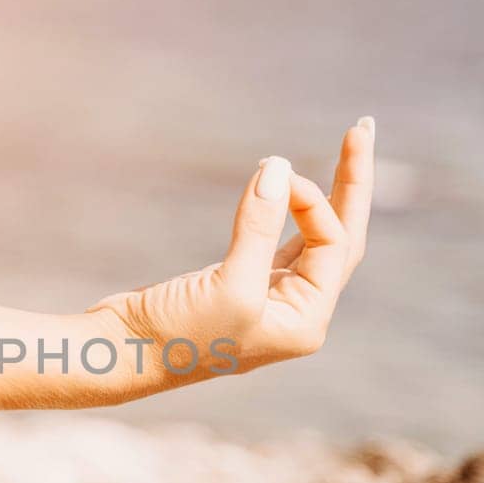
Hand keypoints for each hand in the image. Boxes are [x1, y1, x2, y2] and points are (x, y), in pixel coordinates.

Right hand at [88, 118, 373, 388]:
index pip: (331, 245)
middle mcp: (296, 311)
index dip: (311, 202)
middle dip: (351, 184)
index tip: (275, 174)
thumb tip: (280, 165)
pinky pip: (276, 238)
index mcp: (306, 321)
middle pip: (339, 236)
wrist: (121, 354)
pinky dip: (283, 208)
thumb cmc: (178, 334)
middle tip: (363, 128)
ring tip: (348, 146)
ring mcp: (267, 296)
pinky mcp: (237, 283)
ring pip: (310, 235)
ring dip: (323, 192)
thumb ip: (258, 224)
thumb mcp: (228, 283)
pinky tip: (291, 185)